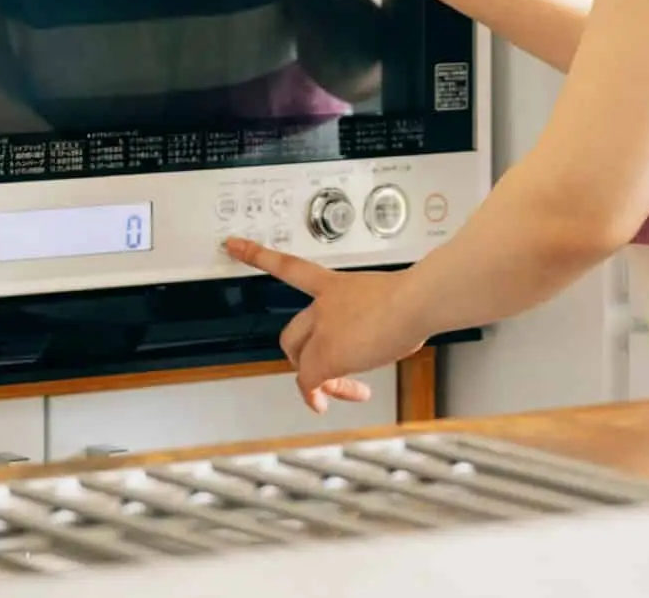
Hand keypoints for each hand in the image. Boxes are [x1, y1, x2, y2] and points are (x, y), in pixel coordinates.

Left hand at [224, 237, 422, 410]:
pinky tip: (325, 404)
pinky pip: (310, 382)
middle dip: (304, 358)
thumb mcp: (391, 298)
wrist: (415, 301)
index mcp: (334, 285)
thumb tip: (392, 334)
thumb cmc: (414, 298)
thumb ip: (379, 315)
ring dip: (319, 381)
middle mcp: (321, 305)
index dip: (257, 255)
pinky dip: (316, 397)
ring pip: (301, 362)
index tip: (233, 245)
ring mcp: (321, 330)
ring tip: (346, 390)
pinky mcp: (325, 355)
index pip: (288, 267)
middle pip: (292, 335)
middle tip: (327, 372)